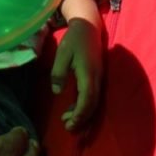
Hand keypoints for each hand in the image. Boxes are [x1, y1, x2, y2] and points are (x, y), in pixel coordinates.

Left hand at [51, 17, 102, 131]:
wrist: (89, 26)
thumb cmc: (74, 39)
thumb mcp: (62, 54)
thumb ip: (58, 72)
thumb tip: (57, 91)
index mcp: (88, 74)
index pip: (87, 99)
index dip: (79, 114)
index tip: (69, 124)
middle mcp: (97, 78)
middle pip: (93, 104)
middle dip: (82, 119)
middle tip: (68, 128)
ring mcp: (99, 78)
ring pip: (94, 102)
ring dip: (83, 113)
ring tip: (68, 120)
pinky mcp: (97, 77)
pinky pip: (93, 96)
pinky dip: (85, 106)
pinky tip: (73, 108)